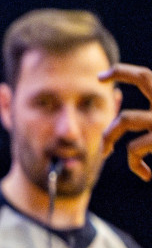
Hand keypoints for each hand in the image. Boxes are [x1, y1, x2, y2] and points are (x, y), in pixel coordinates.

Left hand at [101, 64, 151, 180]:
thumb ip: (148, 120)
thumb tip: (119, 113)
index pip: (146, 76)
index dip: (123, 72)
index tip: (101, 76)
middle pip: (144, 78)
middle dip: (121, 76)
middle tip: (100, 93)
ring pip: (125, 119)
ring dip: (108, 136)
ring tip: (106, 152)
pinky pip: (134, 150)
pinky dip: (135, 165)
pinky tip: (147, 174)